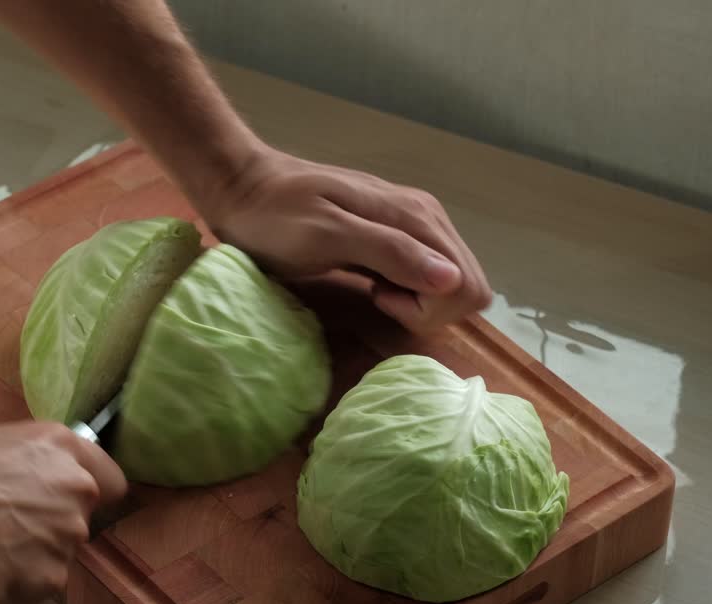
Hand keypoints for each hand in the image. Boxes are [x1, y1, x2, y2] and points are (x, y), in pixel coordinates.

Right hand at [0, 422, 125, 603]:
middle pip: (76, 523)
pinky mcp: (48, 581)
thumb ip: (20, 463)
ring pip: (54, 559)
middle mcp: (75, 492)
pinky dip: (10, 589)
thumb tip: (17, 476)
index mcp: (62, 449)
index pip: (110, 481)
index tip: (63, 504)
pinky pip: (34, 591)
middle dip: (45, 530)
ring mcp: (65, 538)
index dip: (89, 496)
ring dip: (26, 561)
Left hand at [204, 146, 491, 332]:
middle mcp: (426, 218)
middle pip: (467, 286)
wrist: (243, 188)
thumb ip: (389, 254)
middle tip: (375, 294)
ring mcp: (413, 226)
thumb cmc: (275, 217)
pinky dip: (405, 292)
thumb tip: (450, 280)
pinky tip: (371, 284)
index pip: (465, 285)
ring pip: (450, 283)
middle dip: (427, 307)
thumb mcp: (325, 237)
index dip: (427, 306)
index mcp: (416, 217)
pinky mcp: (397, 237)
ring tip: (371, 288)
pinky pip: (426, 277)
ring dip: (415, 301)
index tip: (379, 295)